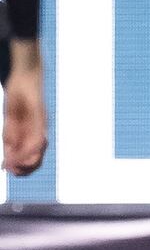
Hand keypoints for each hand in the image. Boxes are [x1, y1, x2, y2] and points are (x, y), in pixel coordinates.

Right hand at [2, 61, 47, 175]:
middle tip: (13, 171)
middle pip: (37, 158)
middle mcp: (39, 133)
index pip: (31, 157)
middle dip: (25, 168)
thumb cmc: (18, 99)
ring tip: (15, 166)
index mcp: (33, 135)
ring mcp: (40, 126)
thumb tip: (9, 156)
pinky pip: (37, 136)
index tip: (8, 170)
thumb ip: (11, 137)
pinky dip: (29, 148)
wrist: (25, 78)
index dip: (22, 167)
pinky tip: (21, 153)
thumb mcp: (12, 121)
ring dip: (26, 161)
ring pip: (37, 150)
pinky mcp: (39, 118)